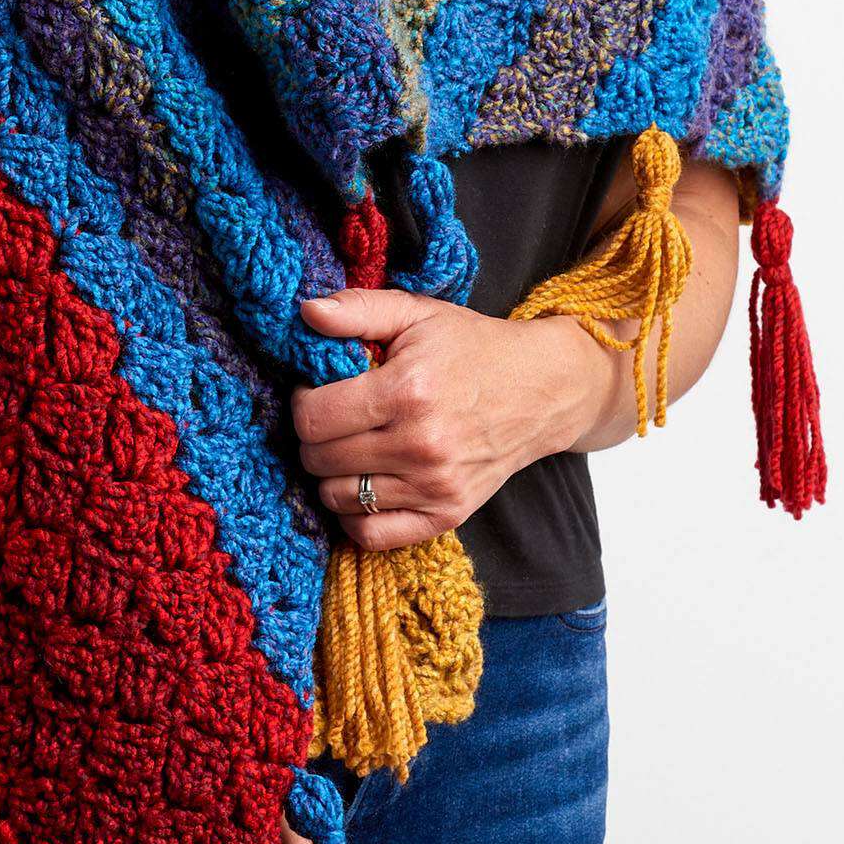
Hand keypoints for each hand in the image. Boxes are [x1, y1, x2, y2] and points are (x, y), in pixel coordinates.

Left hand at [289, 287, 587, 549]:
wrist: (541, 389)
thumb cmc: (471, 347)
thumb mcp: (417, 313)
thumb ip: (358, 309)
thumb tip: (306, 311)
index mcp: (408, 391)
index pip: (313, 418)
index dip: (302, 402)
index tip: (317, 390)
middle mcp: (420, 445)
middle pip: (319, 459)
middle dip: (314, 436)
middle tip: (335, 416)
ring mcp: (434, 486)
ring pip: (337, 498)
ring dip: (331, 473)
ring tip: (351, 445)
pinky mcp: (446, 515)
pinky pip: (371, 535)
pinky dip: (355, 514)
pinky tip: (365, 482)